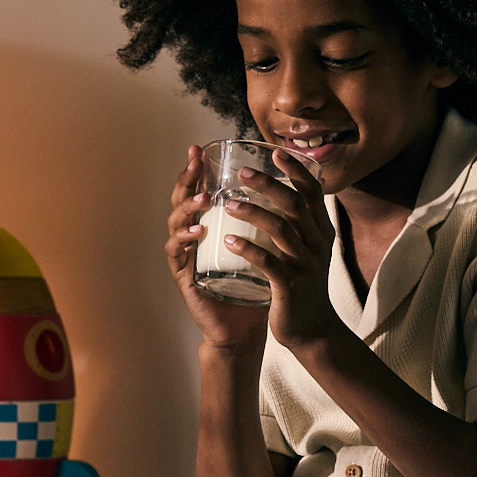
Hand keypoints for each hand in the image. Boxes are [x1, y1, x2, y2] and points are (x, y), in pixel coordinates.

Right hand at [165, 145, 268, 349]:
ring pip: (176, 222)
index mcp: (209, 225)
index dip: (196, 170)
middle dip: (186, 178)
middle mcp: (193, 236)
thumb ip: (274, 221)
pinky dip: (185, 238)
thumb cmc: (256, 284)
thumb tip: (300, 191)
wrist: (246, 326)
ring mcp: (186, 255)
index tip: (199, 149)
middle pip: (181, 199)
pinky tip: (199, 230)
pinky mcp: (183, 276)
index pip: (198, 190)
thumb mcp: (266, 246)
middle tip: (194, 162)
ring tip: (204, 197)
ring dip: (188, 206)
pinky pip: (178, 252)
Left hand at [220, 149, 344, 349]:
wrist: (313, 330)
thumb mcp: (309, 249)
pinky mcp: (290, 286)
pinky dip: (248, 249)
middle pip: (295, 205)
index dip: (296, 171)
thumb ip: (301, 223)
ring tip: (227, 203)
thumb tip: (288, 190)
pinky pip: (268, 263)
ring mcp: (305, 265)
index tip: (276, 153)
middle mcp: (317, 244)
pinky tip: (228, 241)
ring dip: (252, 212)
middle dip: (269, 184)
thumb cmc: (303, 284)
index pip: (313, 193)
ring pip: (280, 230)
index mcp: (322, 231)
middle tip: (243, 173)